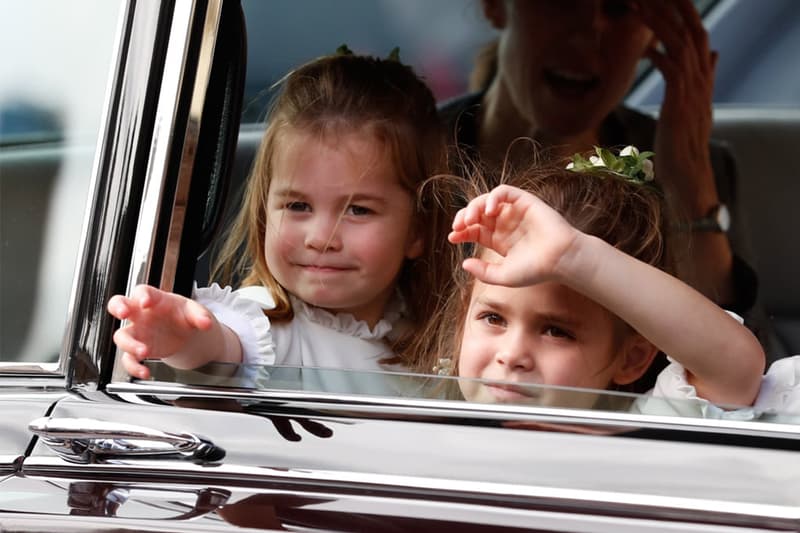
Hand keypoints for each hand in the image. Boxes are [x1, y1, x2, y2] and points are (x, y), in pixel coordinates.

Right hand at [107, 284, 214, 378]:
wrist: (186, 335)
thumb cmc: (184, 316)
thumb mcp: (195, 312)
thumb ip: (200, 315)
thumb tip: (206, 323)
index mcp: (155, 299)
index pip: (143, 291)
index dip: (142, 295)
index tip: (146, 301)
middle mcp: (141, 314)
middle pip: (118, 304)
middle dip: (118, 307)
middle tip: (123, 313)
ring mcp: (138, 332)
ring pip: (121, 336)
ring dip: (129, 345)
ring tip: (144, 352)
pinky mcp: (138, 349)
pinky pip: (128, 359)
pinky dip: (134, 367)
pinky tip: (145, 371)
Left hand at [448, 185, 577, 286]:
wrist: (561, 260)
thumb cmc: (536, 270)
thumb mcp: (504, 276)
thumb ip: (483, 272)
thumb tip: (463, 263)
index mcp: (498, 239)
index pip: (474, 230)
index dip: (461, 232)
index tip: (452, 237)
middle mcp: (505, 224)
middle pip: (477, 214)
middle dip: (464, 217)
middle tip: (458, 227)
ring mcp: (514, 212)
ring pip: (487, 200)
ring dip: (474, 206)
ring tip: (470, 219)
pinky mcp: (525, 201)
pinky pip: (504, 192)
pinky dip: (493, 197)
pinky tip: (489, 211)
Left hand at [638, 0, 717, 212]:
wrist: (686, 178)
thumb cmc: (681, 147)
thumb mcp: (692, 108)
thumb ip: (702, 80)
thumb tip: (714, 56)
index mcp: (702, 81)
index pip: (698, 37)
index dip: (684, 16)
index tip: (665, 0)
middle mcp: (701, 83)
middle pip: (694, 34)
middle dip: (675, 11)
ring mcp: (693, 93)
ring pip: (683, 47)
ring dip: (662, 26)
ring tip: (643, 8)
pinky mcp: (681, 105)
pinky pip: (673, 71)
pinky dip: (660, 55)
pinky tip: (645, 47)